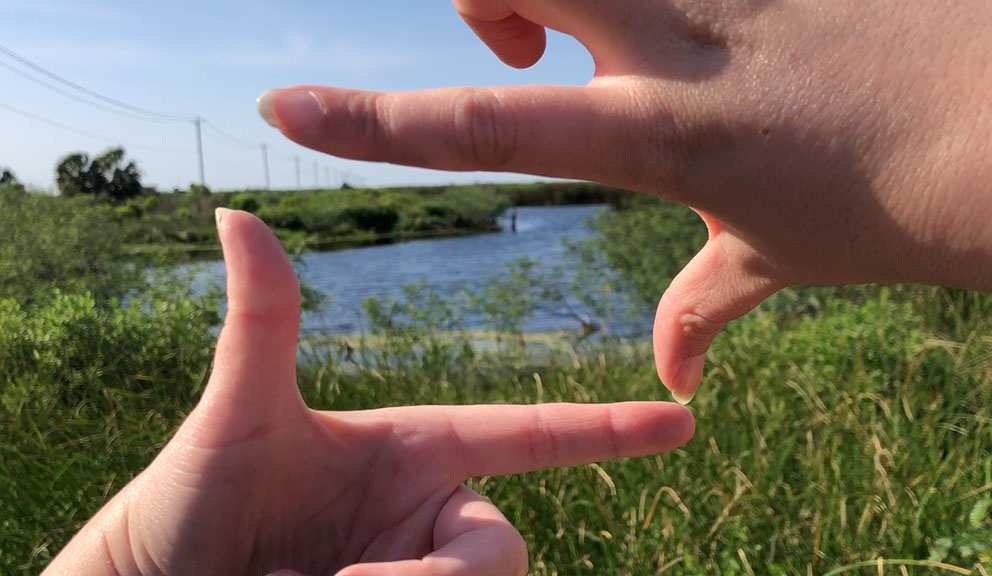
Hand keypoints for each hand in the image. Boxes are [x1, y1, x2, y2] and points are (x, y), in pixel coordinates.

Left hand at [43, 210, 693, 575]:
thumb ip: (262, 324)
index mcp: (413, 449)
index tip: (683, 420)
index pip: (526, 436)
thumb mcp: (236, 415)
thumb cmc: (190, 498)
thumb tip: (235, 212)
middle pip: (498, 549)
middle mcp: (428, 511)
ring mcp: (419, 567)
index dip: (606, 428)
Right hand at [257, 0, 991, 402]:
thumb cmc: (888, 204)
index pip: (483, 128)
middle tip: (532, 46)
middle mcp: (679, 37)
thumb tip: (674, 375)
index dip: (372, 122)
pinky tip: (702, 23)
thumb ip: (703, 306)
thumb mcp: (776, 258)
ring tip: (609, 32)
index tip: (284, 107)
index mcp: (658, 130)